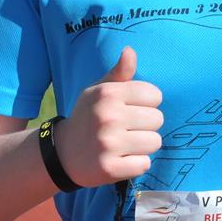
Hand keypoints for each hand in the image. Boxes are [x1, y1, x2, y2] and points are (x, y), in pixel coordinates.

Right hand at [56, 46, 163, 187]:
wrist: (63, 153)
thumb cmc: (89, 116)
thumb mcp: (99, 91)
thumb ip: (119, 73)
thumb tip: (130, 51)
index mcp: (108, 94)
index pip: (155, 95)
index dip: (147, 103)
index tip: (133, 109)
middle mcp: (108, 117)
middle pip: (158, 119)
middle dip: (147, 125)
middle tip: (128, 129)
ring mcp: (108, 144)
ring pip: (155, 142)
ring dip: (145, 145)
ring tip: (126, 144)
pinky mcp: (109, 169)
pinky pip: (144, 164)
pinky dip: (137, 164)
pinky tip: (122, 159)